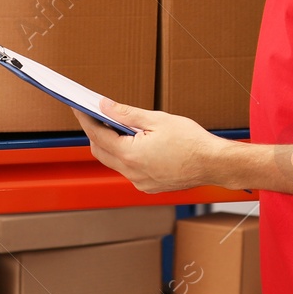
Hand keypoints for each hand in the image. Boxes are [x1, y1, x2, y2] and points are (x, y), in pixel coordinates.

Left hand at [76, 99, 224, 193]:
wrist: (214, 164)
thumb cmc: (192, 141)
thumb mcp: (157, 120)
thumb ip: (126, 113)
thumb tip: (104, 106)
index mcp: (130, 155)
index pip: (97, 135)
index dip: (85, 119)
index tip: (78, 107)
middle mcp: (132, 173)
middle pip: (100, 152)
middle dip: (95, 132)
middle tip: (96, 114)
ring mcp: (141, 182)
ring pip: (115, 162)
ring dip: (112, 145)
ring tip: (118, 126)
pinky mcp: (150, 186)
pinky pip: (130, 170)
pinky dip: (127, 156)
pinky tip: (136, 143)